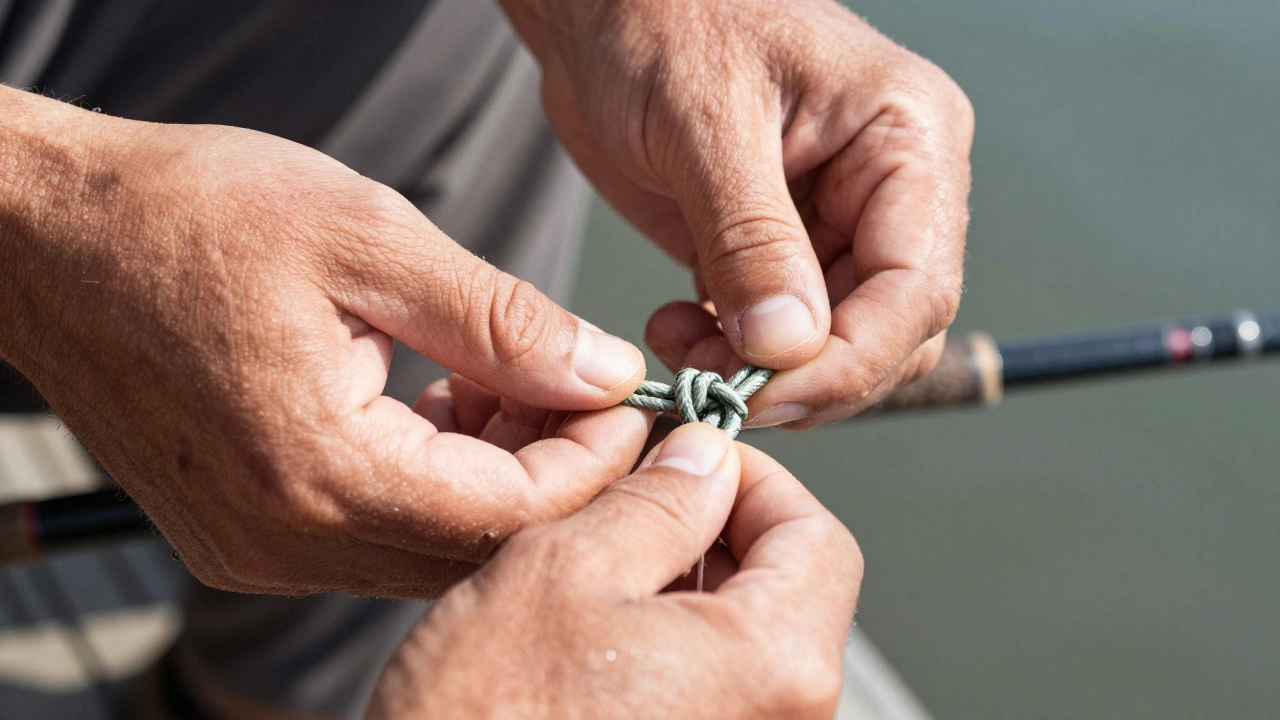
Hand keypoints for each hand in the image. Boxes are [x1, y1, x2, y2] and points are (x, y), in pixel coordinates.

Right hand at [0, 87, 651, 596]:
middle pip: (477, 547)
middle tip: (577, 385)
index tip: (626, 398)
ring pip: (430, 546)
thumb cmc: (184, 216)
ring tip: (505, 379)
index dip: (593, 461)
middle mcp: (287, 537)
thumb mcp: (367, 241)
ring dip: (495, 475)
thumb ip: (500, 321)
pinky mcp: (247, 532)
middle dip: (553, 471)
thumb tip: (602, 372)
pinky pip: (376, 533)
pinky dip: (433, 480)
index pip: (510, 514)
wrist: (45, 238)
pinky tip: (441, 403)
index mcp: (319, 471)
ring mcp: (260, 547)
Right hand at [367, 422, 863, 718]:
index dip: (755, 481)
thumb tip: (703, 460)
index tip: (695, 461)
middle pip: (791, 591)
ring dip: (688, 586)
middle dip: (716, 530)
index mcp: (774, 666)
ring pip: (748, 641)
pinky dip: (673, 646)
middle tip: (635, 504)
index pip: (819, 538)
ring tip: (601, 571)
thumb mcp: (566, 570)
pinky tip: (599, 637)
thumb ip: (658, 501)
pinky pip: (716, 691)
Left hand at [503, 0, 972, 427]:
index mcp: (907, 136)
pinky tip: (682, 335)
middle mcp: (890, 187)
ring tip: (684, 351)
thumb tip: (789, 346)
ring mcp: (838, 222)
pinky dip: (737, 356)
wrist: (604, 5)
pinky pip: (784, 334)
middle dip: (805, 376)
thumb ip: (750, 239)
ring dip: (764, 374)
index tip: (765, 394)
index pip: (916, 285)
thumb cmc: (662, 17)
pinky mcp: (782, 250)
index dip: (849, 361)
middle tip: (717, 385)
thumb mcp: (705, 122)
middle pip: (888, 330)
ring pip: (837, 345)